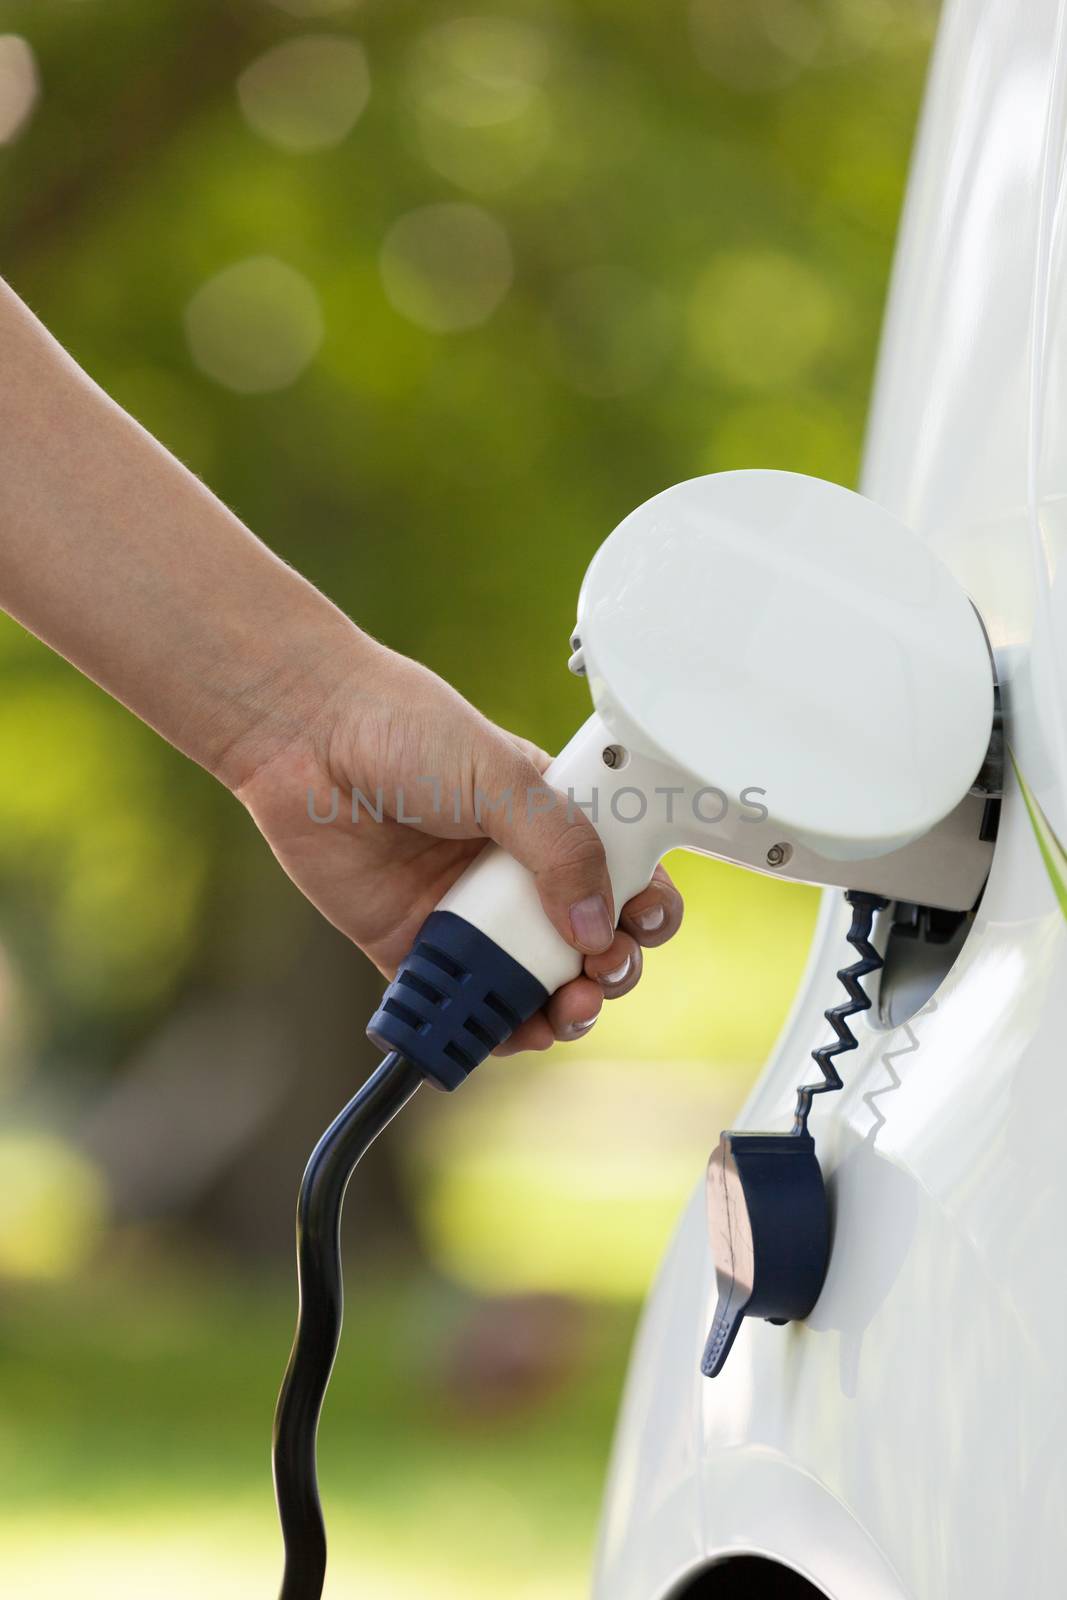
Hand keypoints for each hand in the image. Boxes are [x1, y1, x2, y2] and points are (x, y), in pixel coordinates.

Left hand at [235, 637, 683, 1052]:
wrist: (305, 735)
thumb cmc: (400, 725)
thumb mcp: (502, 776)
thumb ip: (559, 847)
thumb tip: (595, 925)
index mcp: (551, 819)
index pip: (620, 873)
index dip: (643, 905)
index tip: (644, 922)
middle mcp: (515, 870)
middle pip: (585, 940)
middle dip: (610, 967)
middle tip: (602, 970)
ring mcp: (466, 911)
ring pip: (531, 982)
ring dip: (562, 1009)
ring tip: (567, 1011)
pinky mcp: (413, 944)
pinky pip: (461, 1001)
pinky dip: (491, 1028)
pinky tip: (511, 1032)